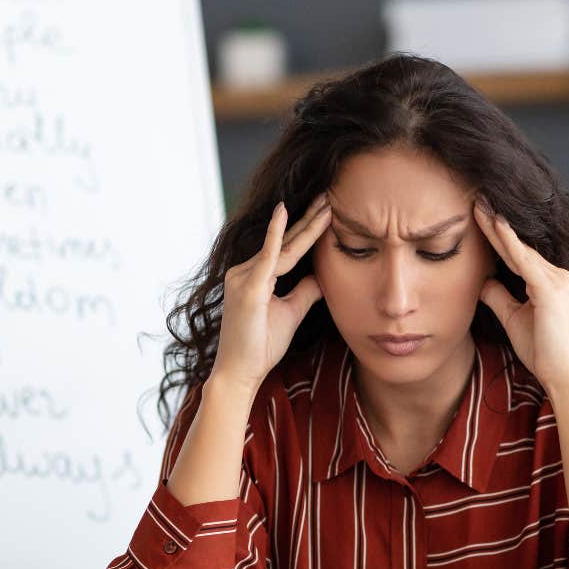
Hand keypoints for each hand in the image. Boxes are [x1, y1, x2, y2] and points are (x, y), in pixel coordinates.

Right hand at [210, 193, 331, 393]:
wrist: (240, 372)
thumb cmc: (260, 346)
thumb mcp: (290, 313)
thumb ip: (304, 292)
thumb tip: (322, 276)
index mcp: (254, 277)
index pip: (286, 248)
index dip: (307, 230)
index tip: (326, 211)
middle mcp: (245, 271)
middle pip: (284, 241)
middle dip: (308, 218)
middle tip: (329, 195)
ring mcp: (244, 277)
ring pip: (282, 247)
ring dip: (305, 224)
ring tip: (325, 202)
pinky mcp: (247, 287)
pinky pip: (267, 256)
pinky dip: (277, 234)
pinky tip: (284, 213)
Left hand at [473, 199, 568, 392]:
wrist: (563, 375)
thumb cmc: (542, 351)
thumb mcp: (513, 318)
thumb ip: (499, 297)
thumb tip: (482, 280)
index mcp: (547, 282)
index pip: (515, 253)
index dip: (495, 235)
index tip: (476, 216)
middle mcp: (556, 276)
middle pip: (517, 246)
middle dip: (494, 223)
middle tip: (475, 199)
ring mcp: (556, 281)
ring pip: (520, 249)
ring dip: (497, 226)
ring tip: (478, 205)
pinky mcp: (551, 291)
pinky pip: (526, 262)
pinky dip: (511, 243)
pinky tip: (496, 225)